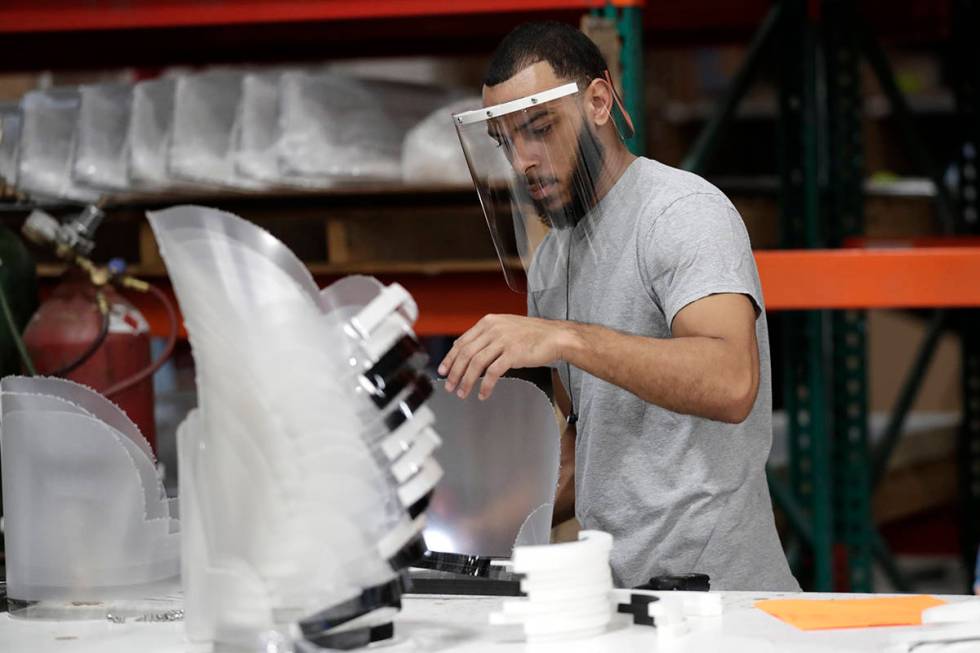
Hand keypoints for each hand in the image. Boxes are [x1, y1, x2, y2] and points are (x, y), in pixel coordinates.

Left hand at [437, 314, 569, 399]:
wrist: (556, 336)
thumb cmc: (532, 334)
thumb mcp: (505, 328)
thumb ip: (487, 336)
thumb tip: (469, 353)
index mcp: (488, 322)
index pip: (461, 341)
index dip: (450, 358)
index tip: (443, 371)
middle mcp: (493, 329)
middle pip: (465, 354)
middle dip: (454, 372)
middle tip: (449, 386)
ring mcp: (503, 340)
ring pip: (476, 364)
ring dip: (466, 381)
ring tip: (462, 393)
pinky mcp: (513, 353)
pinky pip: (493, 372)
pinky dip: (486, 385)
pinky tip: (483, 394)